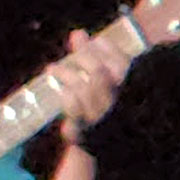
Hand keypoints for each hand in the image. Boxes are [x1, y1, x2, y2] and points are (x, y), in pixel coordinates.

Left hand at [48, 28, 129, 144]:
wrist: (92, 146)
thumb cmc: (97, 107)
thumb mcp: (98, 80)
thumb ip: (90, 56)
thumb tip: (77, 33)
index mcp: (127, 92)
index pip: (121, 64)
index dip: (108, 50)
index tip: (95, 40)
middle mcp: (116, 105)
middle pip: (98, 73)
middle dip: (83, 56)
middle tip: (72, 50)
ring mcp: (100, 117)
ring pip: (84, 88)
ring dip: (66, 74)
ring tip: (52, 68)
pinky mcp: (83, 130)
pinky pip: (74, 110)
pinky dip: (66, 97)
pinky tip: (60, 91)